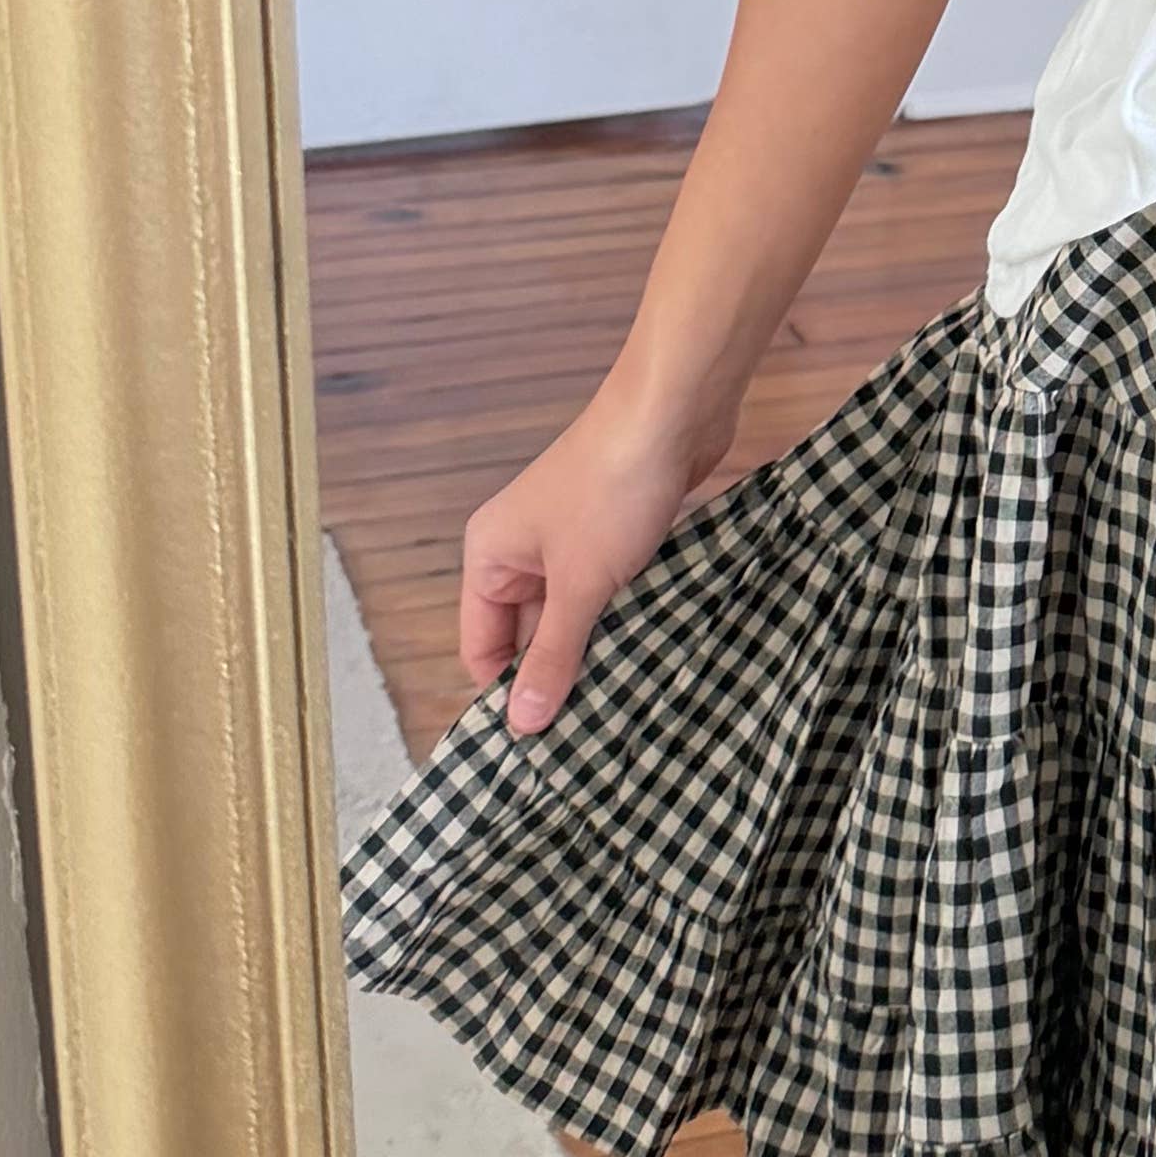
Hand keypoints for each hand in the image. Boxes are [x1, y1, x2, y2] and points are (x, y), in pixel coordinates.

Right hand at [456, 391, 709, 740]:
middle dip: (557, 676)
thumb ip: (553, 654)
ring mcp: (570, 541)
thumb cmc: (612, 489)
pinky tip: (649, 657)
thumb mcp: (579, 584)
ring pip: (575, 617)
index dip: (505, 693)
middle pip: (529, 635)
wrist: (673, 411)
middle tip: (589, 737)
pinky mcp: (616, 535)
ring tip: (622, 707)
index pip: (482, 646)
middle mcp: (521, 549)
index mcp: (490, 557)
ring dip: (597, 651)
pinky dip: (625, 622)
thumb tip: (522, 723)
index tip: (540, 745)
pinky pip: (610, 595)